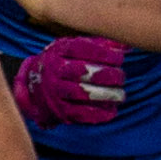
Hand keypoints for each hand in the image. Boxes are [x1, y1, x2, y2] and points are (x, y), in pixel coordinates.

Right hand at [9, 34, 127, 128]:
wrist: (34, 87)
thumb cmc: (65, 63)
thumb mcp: (76, 49)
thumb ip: (99, 46)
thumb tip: (126, 46)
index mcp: (58, 52)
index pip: (79, 49)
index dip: (101, 53)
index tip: (119, 58)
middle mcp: (54, 70)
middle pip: (81, 72)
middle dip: (106, 74)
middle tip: (121, 77)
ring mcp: (54, 91)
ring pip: (81, 93)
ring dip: (105, 95)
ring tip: (120, 95)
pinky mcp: (58, 109)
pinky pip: (79, 112)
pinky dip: (98, 114)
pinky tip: (112, 111)